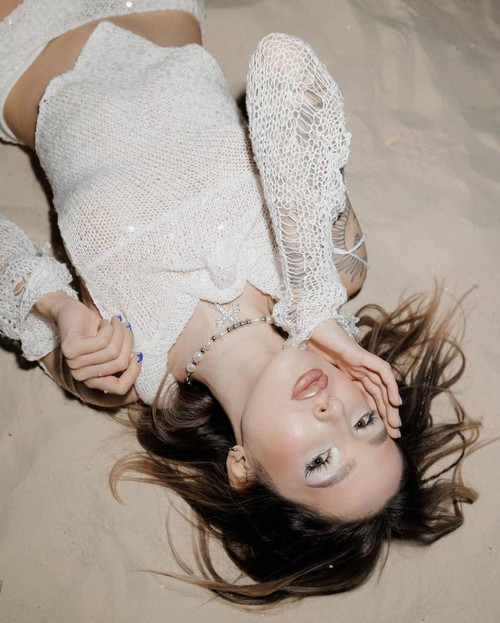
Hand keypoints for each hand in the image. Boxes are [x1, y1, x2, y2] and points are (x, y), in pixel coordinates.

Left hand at [37, 292, 141, 395]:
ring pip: (112, 352)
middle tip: (125, 327)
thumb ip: (121, 358)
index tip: (139, 354)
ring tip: (115, 322)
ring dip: (119, 332)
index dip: (134, 372)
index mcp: (92, 380)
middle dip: (128, 342)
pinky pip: (102, 342)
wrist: (69, 311)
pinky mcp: (70, 349)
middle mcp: (81, 376)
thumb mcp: (112, 347)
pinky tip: (103, 322)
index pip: (119, 388)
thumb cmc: (94, 329)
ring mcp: (74, 364)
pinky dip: (108, 328)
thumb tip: (138, 359)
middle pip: (119, 364)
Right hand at [307, 318, 401, 437]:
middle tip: (394, 434)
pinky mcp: (363, 355)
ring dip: (391, 405)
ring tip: (396, 424)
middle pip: (378, 394)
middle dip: (387, 414)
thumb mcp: (316, 375)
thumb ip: (321, 388)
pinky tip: (395, 402)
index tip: (380, 432)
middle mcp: (359, 369)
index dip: (374, 413)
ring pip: (383, 386)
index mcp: (350, 374)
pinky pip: (383, 371)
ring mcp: (362, 361)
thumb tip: (319, 410)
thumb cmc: (310, 348)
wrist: (309, 328)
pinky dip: (390, 386)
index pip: (367, 396)